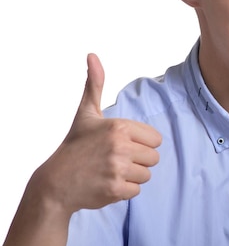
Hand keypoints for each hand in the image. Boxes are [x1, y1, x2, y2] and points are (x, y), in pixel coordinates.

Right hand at [32, 54, 161, 214]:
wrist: (55, 183)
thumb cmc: (75, 146)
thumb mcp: (86, 114)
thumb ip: (95, 85)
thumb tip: (92, 55)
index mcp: (119, 127)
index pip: (156, 139)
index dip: (141, 144)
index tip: (121, 145)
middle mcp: (120, 147)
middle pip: (154, 158)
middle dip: (138, 161)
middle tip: (115, 160)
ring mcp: (117, 169)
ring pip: (147, 175)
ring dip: (131, 176)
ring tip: (110, 171)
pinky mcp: (115, 190)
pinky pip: (136, 191)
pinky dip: (124, 190)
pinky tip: (106, 184)